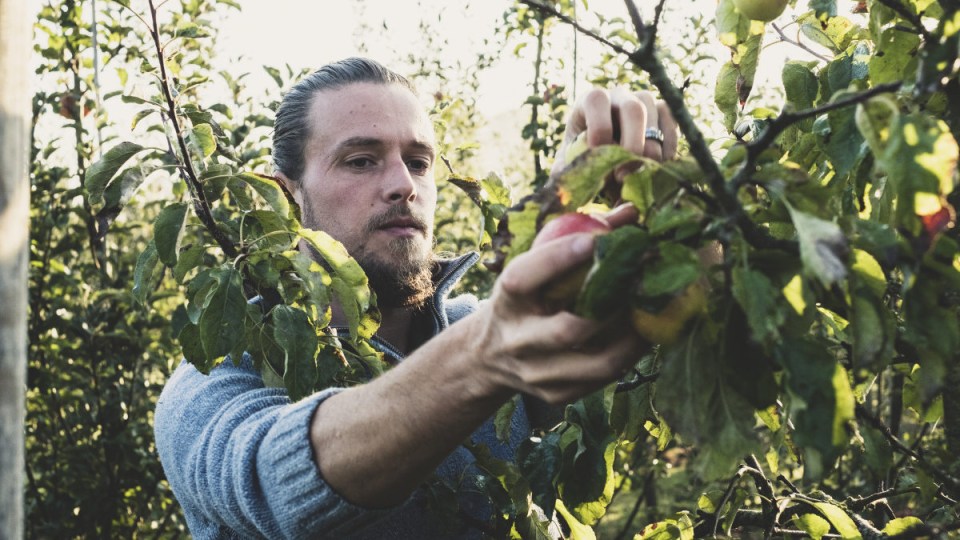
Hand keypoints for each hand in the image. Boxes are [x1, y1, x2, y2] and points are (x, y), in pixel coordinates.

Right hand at [471, 204, 645, 404]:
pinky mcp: (557, 395)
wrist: (489, 355)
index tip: (598, 240)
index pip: (523, 279)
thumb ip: (574, 234)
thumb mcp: (532, 266)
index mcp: (506, 300)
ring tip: (655, 311)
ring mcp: (537, 373)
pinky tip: (645, 333)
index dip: (559, 257)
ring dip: (635, 336)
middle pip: (568, 330)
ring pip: (597, 363)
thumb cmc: (525, 298)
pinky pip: (604, 379)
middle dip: (613, 306)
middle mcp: (517, 340)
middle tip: (643, 280)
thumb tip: (630, 213)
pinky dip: (631, 355)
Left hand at [553, 87, 679, 173]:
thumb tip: (569, 181)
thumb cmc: (584, 162)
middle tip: (623, 175)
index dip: (599, 129)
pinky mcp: (662, 112)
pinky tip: (658, 168)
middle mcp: (618, 95)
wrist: (604, 164)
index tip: (598, 159)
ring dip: (651, 149)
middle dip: (632, 144)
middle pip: (634, 108)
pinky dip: (669, 147)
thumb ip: (566, 173)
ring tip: (639, 175)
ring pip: (655, 113)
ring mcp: (643, 100)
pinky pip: (672, 122)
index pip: (596, 100)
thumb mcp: (568, 166)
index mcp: (589, 101)